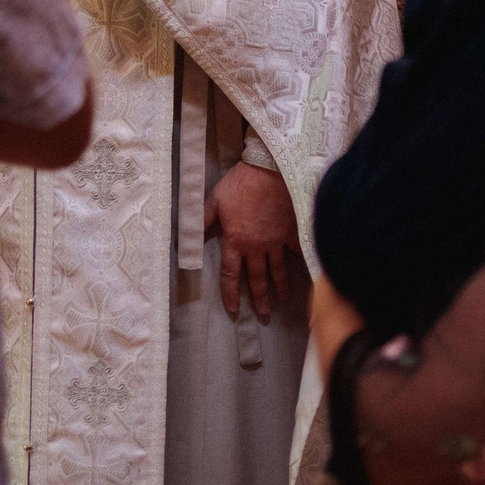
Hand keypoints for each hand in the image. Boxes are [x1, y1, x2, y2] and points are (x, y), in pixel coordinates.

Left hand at [206, 160, 298, 319]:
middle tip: (263, 314)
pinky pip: (294, 249)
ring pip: (278, 269)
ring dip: (279, 286)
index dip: (230, 293)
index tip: (233, 309)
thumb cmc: (241, 184)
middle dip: (259, 298)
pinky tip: (298, 265)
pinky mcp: (291, 231)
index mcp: (236, 241)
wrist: (270, 170)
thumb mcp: (215, 200)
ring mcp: (276, 241)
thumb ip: (202, 220)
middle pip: (257, 278)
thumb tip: (187, 236)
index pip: (230, 274)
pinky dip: (296, 259)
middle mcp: (256, 247)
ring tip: (281, 299)